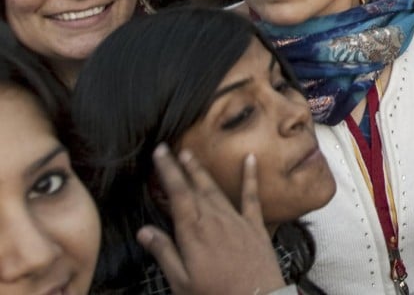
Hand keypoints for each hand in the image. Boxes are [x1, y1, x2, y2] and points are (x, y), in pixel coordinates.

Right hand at [137, 145, 286, 294]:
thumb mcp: (181, 281)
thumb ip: (164, 253)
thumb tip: (144, 231)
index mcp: (193, 232)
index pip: (177, 193)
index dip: (167, 171)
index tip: (160, 152)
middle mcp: (214, 220)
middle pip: (195, 187)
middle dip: (182, 167)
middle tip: (173, 148)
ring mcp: (236, 220)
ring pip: (217, 189)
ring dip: (203, 171)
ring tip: (192, 155)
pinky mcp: (255, 225)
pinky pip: (251, 196)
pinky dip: (251, 176)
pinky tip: (251, 159)